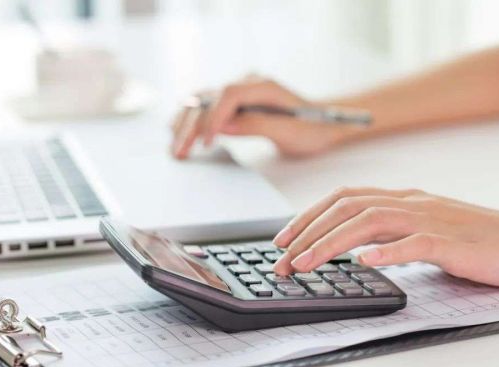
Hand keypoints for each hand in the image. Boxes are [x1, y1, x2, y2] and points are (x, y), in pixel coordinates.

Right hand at [171, 77, 351, 158]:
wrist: (322, 123)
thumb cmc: (311, 128)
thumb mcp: (288, 131)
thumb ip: (256, 125)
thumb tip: (222, 127)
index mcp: (264, 86)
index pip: (229, 94)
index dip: (214, 117)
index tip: (206, 142)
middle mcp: (248, 84)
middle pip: (210, 98)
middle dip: (192, 126)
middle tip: (180, 151)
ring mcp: (239, 93)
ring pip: (203, 103)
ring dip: (186, 124)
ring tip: (175, 147)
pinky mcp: (235, 104)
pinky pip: (206, 108)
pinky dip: (191, 122)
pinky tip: (179, 134)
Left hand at [272, 187, 498, 288]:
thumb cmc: (479, 239)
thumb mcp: (426, 230)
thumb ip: (392, 232)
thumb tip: (356, 246)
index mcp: (404, 199)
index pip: (344, 198)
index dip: (308, 215)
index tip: (283, 238)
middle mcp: (412, 202)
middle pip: (347, 207)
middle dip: (307, 232)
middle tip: (281, 259)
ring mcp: (432, 219)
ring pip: (370, 222)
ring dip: (331, 243)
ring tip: (305, 264)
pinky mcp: (453, 242)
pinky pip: (415, 243)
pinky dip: (387, 252)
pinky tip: (365, 263)